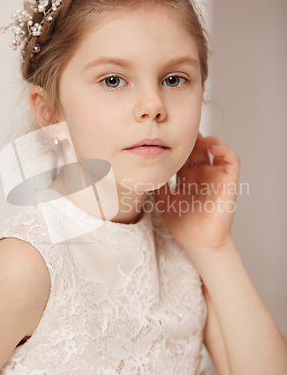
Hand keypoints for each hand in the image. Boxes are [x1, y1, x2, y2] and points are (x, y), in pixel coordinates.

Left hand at [152, 133, 239, 252]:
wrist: (199, 242)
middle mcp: (202, 174)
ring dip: (205, 139)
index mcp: (187, 178)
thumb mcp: (162, 199)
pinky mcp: (229, 180)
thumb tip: (144, 168)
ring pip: (213, 148)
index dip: (175, 145)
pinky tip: (211, 145)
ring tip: (194, 136)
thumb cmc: (183, 225)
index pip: (182, 155)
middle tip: (177, 131)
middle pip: (196, 148)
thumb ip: (157, 183)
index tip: (163, 136)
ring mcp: (216, 176)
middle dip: (188, 139)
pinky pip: (231, 158)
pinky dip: (223, 148)